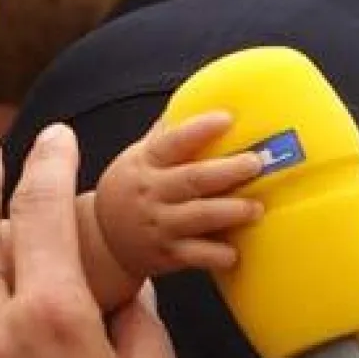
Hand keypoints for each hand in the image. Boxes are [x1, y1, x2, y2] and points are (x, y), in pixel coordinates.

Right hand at [97, 111, 263, 276]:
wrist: (103, 238)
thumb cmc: (130, 189)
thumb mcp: (137, 158)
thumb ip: (165, 137)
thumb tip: (194, 102)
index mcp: (146, 163)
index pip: (172, 142)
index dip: (199, 130)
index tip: (226, 118)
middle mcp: (152, 192)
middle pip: (192, 179)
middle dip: (227, 170)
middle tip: (255, 163)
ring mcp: (160, 224)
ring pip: (197, 217)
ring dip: (229, 211)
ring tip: (255, 207)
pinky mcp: (167, 253)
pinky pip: (195, 255)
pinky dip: (216, 254)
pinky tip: (235, 252)